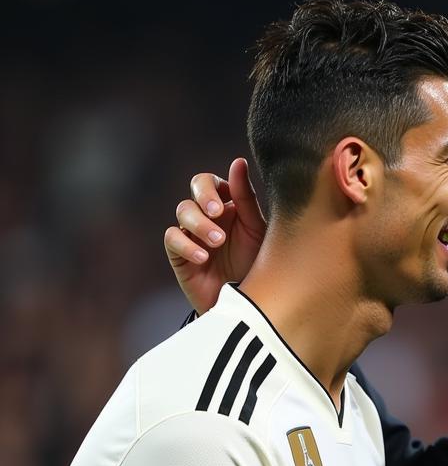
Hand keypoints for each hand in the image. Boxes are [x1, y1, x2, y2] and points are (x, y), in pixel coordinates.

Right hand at [163, 158, 266, 313]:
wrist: (248, 303)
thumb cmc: (256, 263)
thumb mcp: (257, 230)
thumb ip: (246, 197)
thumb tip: (238, 161)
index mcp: (227, 205)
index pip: (210, 181)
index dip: (212, 186)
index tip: (224, 201)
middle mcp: (208, 216)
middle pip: (194, 190)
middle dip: (203, 197)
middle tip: (216, 212)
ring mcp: (192, 234)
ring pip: (183, 212)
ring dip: (200, 224)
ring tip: (217, 242)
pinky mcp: (180, 255)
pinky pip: (173, 239)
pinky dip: (186, 245)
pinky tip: (203, 257)